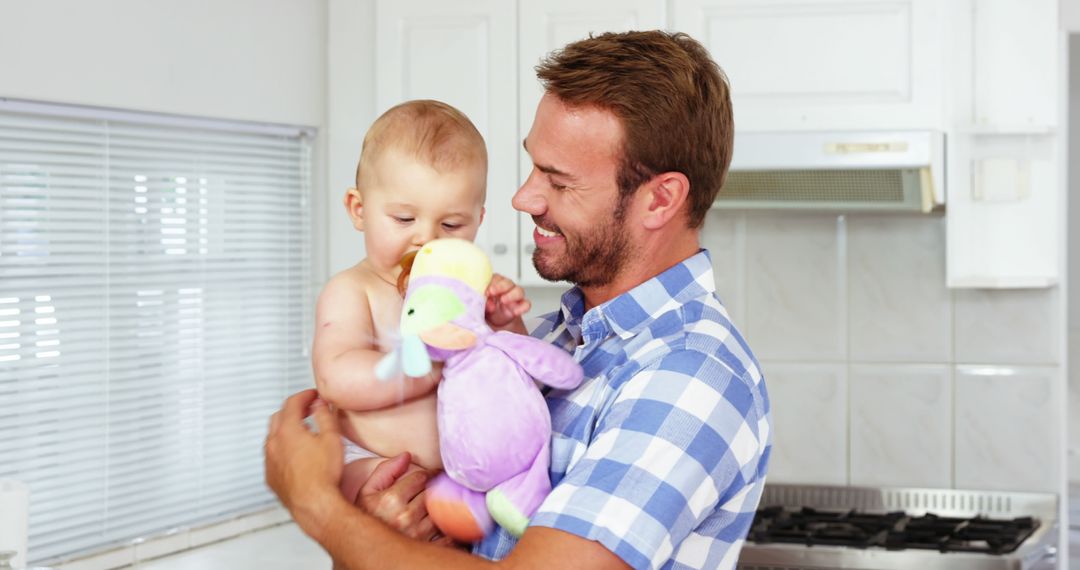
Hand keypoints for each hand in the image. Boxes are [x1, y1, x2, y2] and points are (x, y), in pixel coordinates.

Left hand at [264, 390, 345, 537]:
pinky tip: (294, 454)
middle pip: (278, 416)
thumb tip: (319, 403)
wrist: (314, 504)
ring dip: (285, 429)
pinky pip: (271, 456)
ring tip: (302, 432)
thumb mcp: (331, 439)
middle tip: (307, 409)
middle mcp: (273, 443)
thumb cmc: (323, 475)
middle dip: (292, 409)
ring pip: (272, 437)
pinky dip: (281, 448)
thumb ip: (324, 416)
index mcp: (287, 430)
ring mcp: (269, 461)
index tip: (313, 395)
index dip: (304, 396)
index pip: (292, 403)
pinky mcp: (270, 476)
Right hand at [358, 454, 453, 545]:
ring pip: (440, 511)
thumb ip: (385, 471)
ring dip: (440, 506)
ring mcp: (417, 534)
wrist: (361, 548)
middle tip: (436, 487)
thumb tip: (406, 456)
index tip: (431, 475)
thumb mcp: (367, 491)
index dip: (427, 474)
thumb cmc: (365, 519)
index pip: (420, 478)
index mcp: (391, 500)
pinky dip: (448, 528)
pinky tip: (442, 523)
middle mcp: (405, 517)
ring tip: (437, 504)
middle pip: (432, 493)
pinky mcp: (425, 547)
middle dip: (434, 489)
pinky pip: (446, 535)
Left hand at [485, 273, 529, 331]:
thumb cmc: (485, 307)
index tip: (486, 291)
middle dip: (500, 286)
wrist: (492, 320)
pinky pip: (526, 304)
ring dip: (511, 295)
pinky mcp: (520, 306)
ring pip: (519, 291)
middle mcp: (505, 288)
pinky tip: (515, 311)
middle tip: (492, 292)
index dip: (491, 283)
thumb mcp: (479, 303)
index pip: (496, 278)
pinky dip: (522, 307)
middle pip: (507, 282)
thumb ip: (482, 301)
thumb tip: (487, 303)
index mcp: (494, 283)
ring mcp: (514, 296)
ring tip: (503, 301)